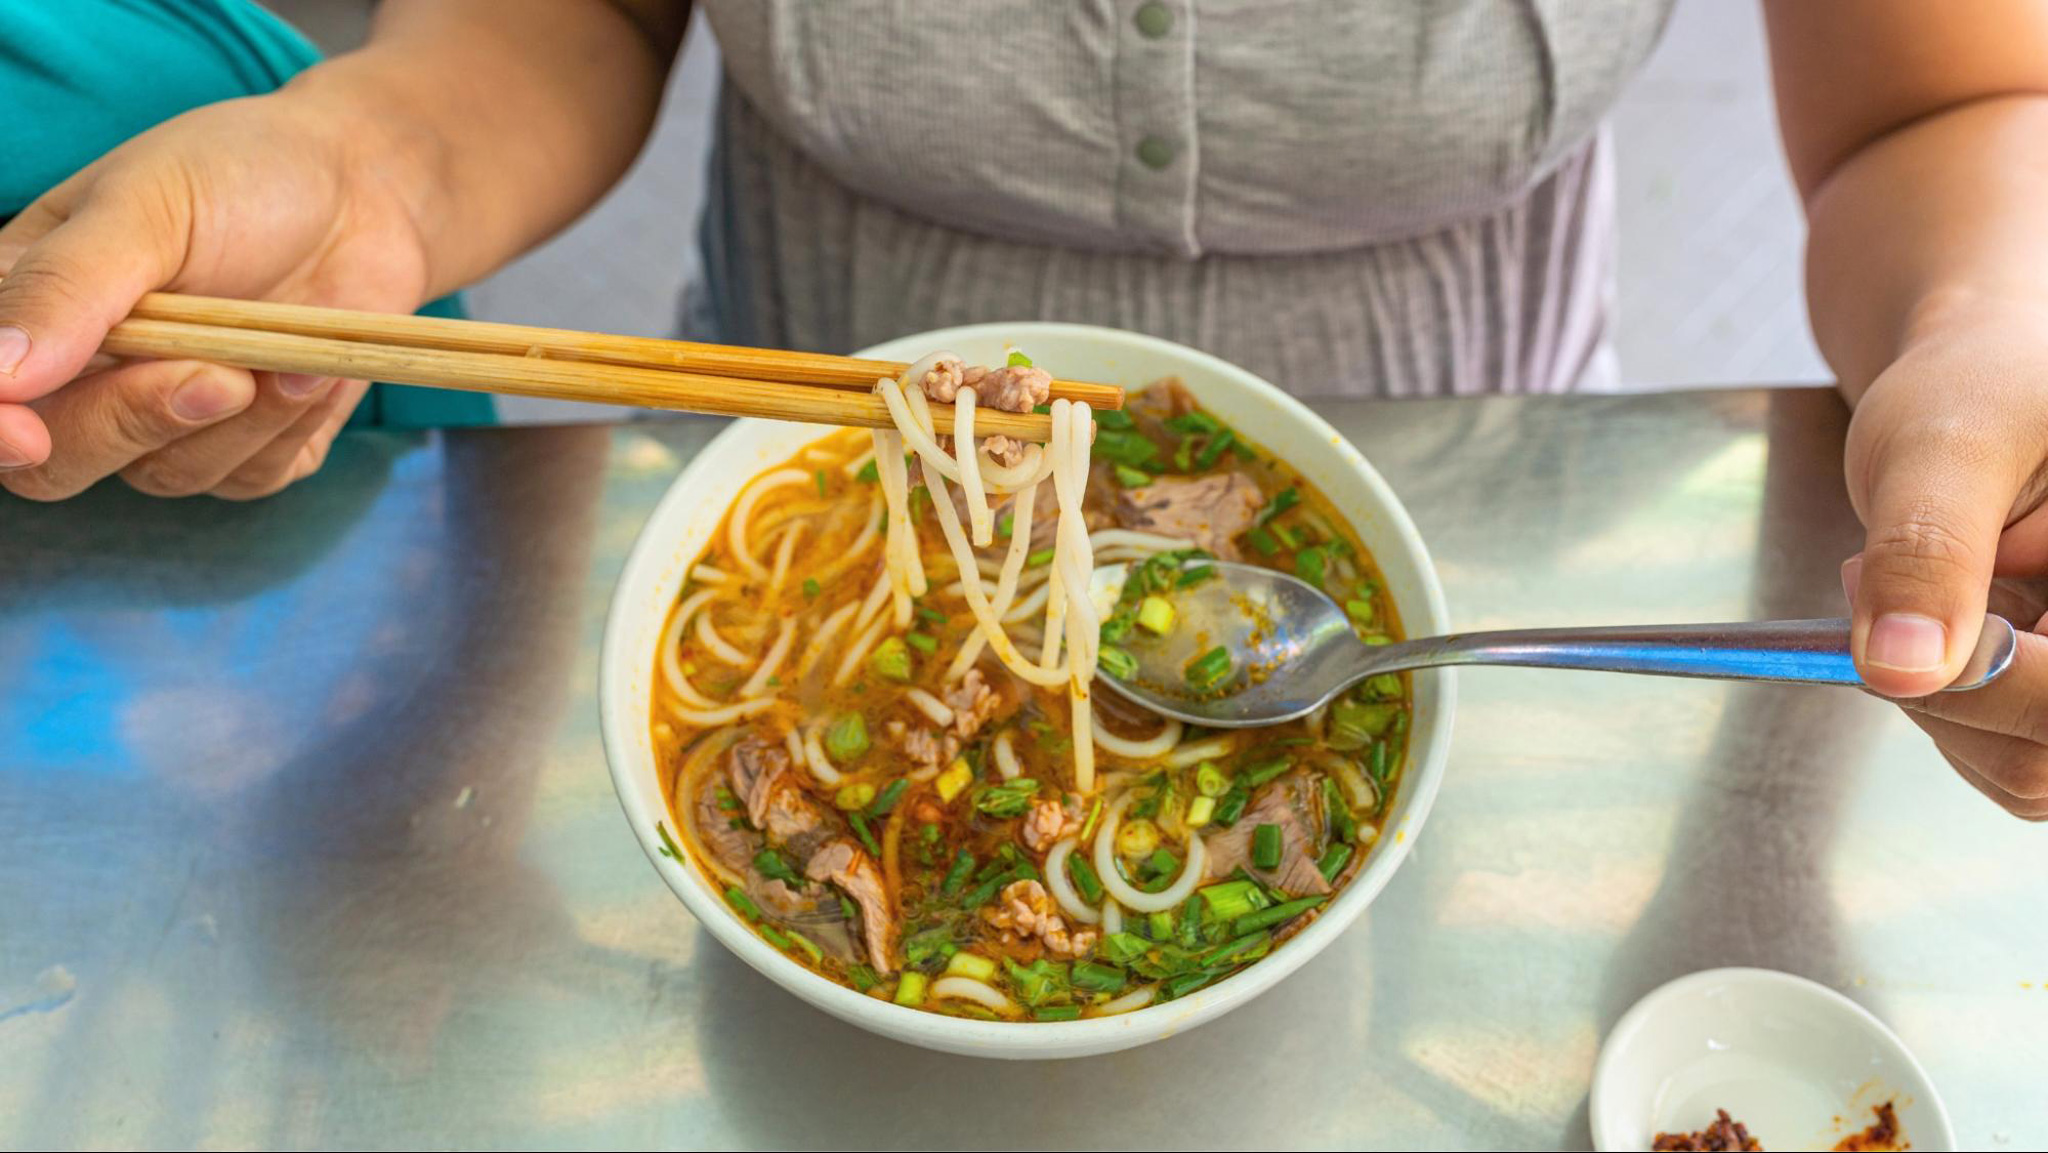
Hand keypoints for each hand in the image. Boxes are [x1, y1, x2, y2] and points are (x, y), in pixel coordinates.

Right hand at [0, 88, 437, 499]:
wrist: (360, 189)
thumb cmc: (238, 174)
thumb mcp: (145, 204)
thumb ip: (68, 285)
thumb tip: (1, 374)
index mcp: (30, 307)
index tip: (27, 434)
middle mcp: (87, 376)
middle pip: (60, 465)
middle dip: (135, 422)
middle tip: (216, 372)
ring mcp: (168, 418)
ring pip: (169, 474)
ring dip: (239, 418)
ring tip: (288, 348)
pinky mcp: (250, 444)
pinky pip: (252, 476)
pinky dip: (289, 426)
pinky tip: (314, 369)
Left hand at [1841, 299, 2047, 817]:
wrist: (1980, 388)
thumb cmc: (1977, 387)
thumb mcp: (1944, 443)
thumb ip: (1928, 552)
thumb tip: (1901, 670)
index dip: (1982, 670)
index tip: (1873, 577)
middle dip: (1951, 681)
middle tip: (1876, 574)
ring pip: (2028, 771)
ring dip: (1943, 696)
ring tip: (1919, 584)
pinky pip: (2013, 762)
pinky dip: (1950, 708)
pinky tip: (1944, 623)